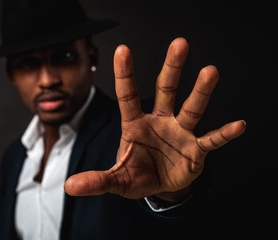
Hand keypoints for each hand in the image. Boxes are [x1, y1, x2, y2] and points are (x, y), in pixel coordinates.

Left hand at [64, 37, 245, 199]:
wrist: (159, 187)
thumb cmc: (135, 175)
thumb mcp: (115, 179)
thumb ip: (96, 180)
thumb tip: (70, 187)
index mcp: (135, 125)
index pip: (128, 96)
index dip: (125, 74)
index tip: (122, 50)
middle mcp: (159, 122)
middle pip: (165, 91)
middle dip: (172, 68)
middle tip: (179, 43)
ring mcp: (179, 133)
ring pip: (190, 108)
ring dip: (201, 92)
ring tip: (210, 71)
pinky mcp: (195, 150)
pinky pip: (211, 140)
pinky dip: (223, 134)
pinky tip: (238, 125)